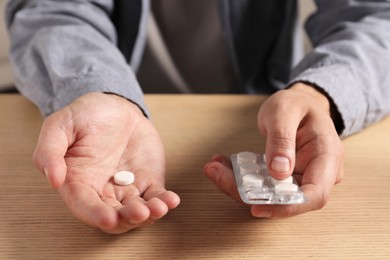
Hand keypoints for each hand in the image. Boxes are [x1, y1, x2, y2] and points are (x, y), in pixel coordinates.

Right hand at [33, 93, 179, 233]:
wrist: (115, 106)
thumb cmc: (85, 115)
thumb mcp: (60, 125)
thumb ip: (50, 151)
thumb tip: (53, 180)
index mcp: (78, 182)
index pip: (84, 206)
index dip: (95, 215)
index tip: (109, 218)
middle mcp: (102, 191)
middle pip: (114, 216)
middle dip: (127, 219)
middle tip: (140, 212)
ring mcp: (126, 188)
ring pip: (136, 211)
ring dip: (149, 215)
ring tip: (160, 207)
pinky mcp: (147, 181)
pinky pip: (155, 196)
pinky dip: (164, 201)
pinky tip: (172, 200)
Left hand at [204, 83, 342, 216]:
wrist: (300, 104)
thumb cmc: (297, 104)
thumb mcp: (285, 111)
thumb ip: (282, 139)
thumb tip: (280, 171)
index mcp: (327, 157)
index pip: (314, 194)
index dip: (287, 207)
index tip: (256, 206)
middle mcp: (317, 173)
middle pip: (286, 198)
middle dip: (249, 194)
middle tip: (216, 173)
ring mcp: (301, 177)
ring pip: (270, 194)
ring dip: (239, 186)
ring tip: (214, 167)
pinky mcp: (285, 178)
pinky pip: (263, 185)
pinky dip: (241, 178)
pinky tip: (222, 165)